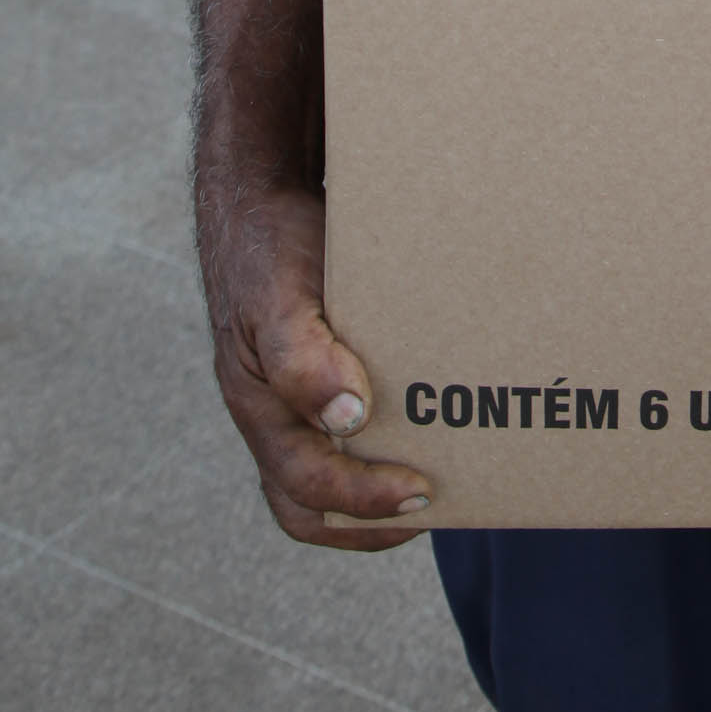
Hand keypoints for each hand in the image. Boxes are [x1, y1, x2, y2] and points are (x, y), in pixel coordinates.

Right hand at [200, 178, 432, 549]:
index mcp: (260, 409)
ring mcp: (301, 395)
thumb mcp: (278, 298)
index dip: (362, 504)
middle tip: (435, 500)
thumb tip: (348, 419)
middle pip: (315, 500)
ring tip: (449, 472)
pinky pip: (359, 418)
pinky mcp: (330, 368)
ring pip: (337, 465)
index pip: (305, 489)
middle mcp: (279, 414)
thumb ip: (301, 359)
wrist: (264, 193)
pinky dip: (395, 430)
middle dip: (372, 518)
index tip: (419, 492)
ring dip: (384, 482)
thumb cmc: (268, 247)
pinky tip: (440, 412)